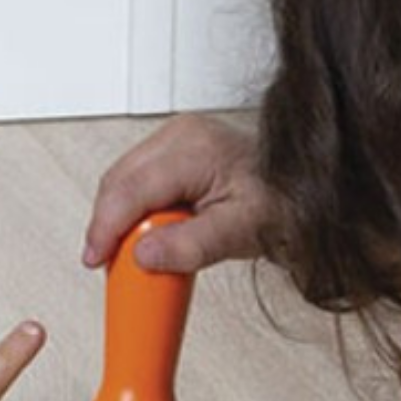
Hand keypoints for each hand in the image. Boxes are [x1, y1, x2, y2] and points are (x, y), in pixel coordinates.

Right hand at [82, 112, 276, 273]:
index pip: (131, 188)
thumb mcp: (240, 232)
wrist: (304, 193)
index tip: (96, 258)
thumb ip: (190, 246)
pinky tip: (145, 236)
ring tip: (131, 255)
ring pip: (122, 183)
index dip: (106, 227)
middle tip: (110, 265)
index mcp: (194, 147)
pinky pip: (137, 183)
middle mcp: (180, 136)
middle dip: (108, 226)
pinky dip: (133, 212)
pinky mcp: (173, 154)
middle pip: (119, 183)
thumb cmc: (283, 204)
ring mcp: (175, 141)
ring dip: (120, 221)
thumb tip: (143, 255)